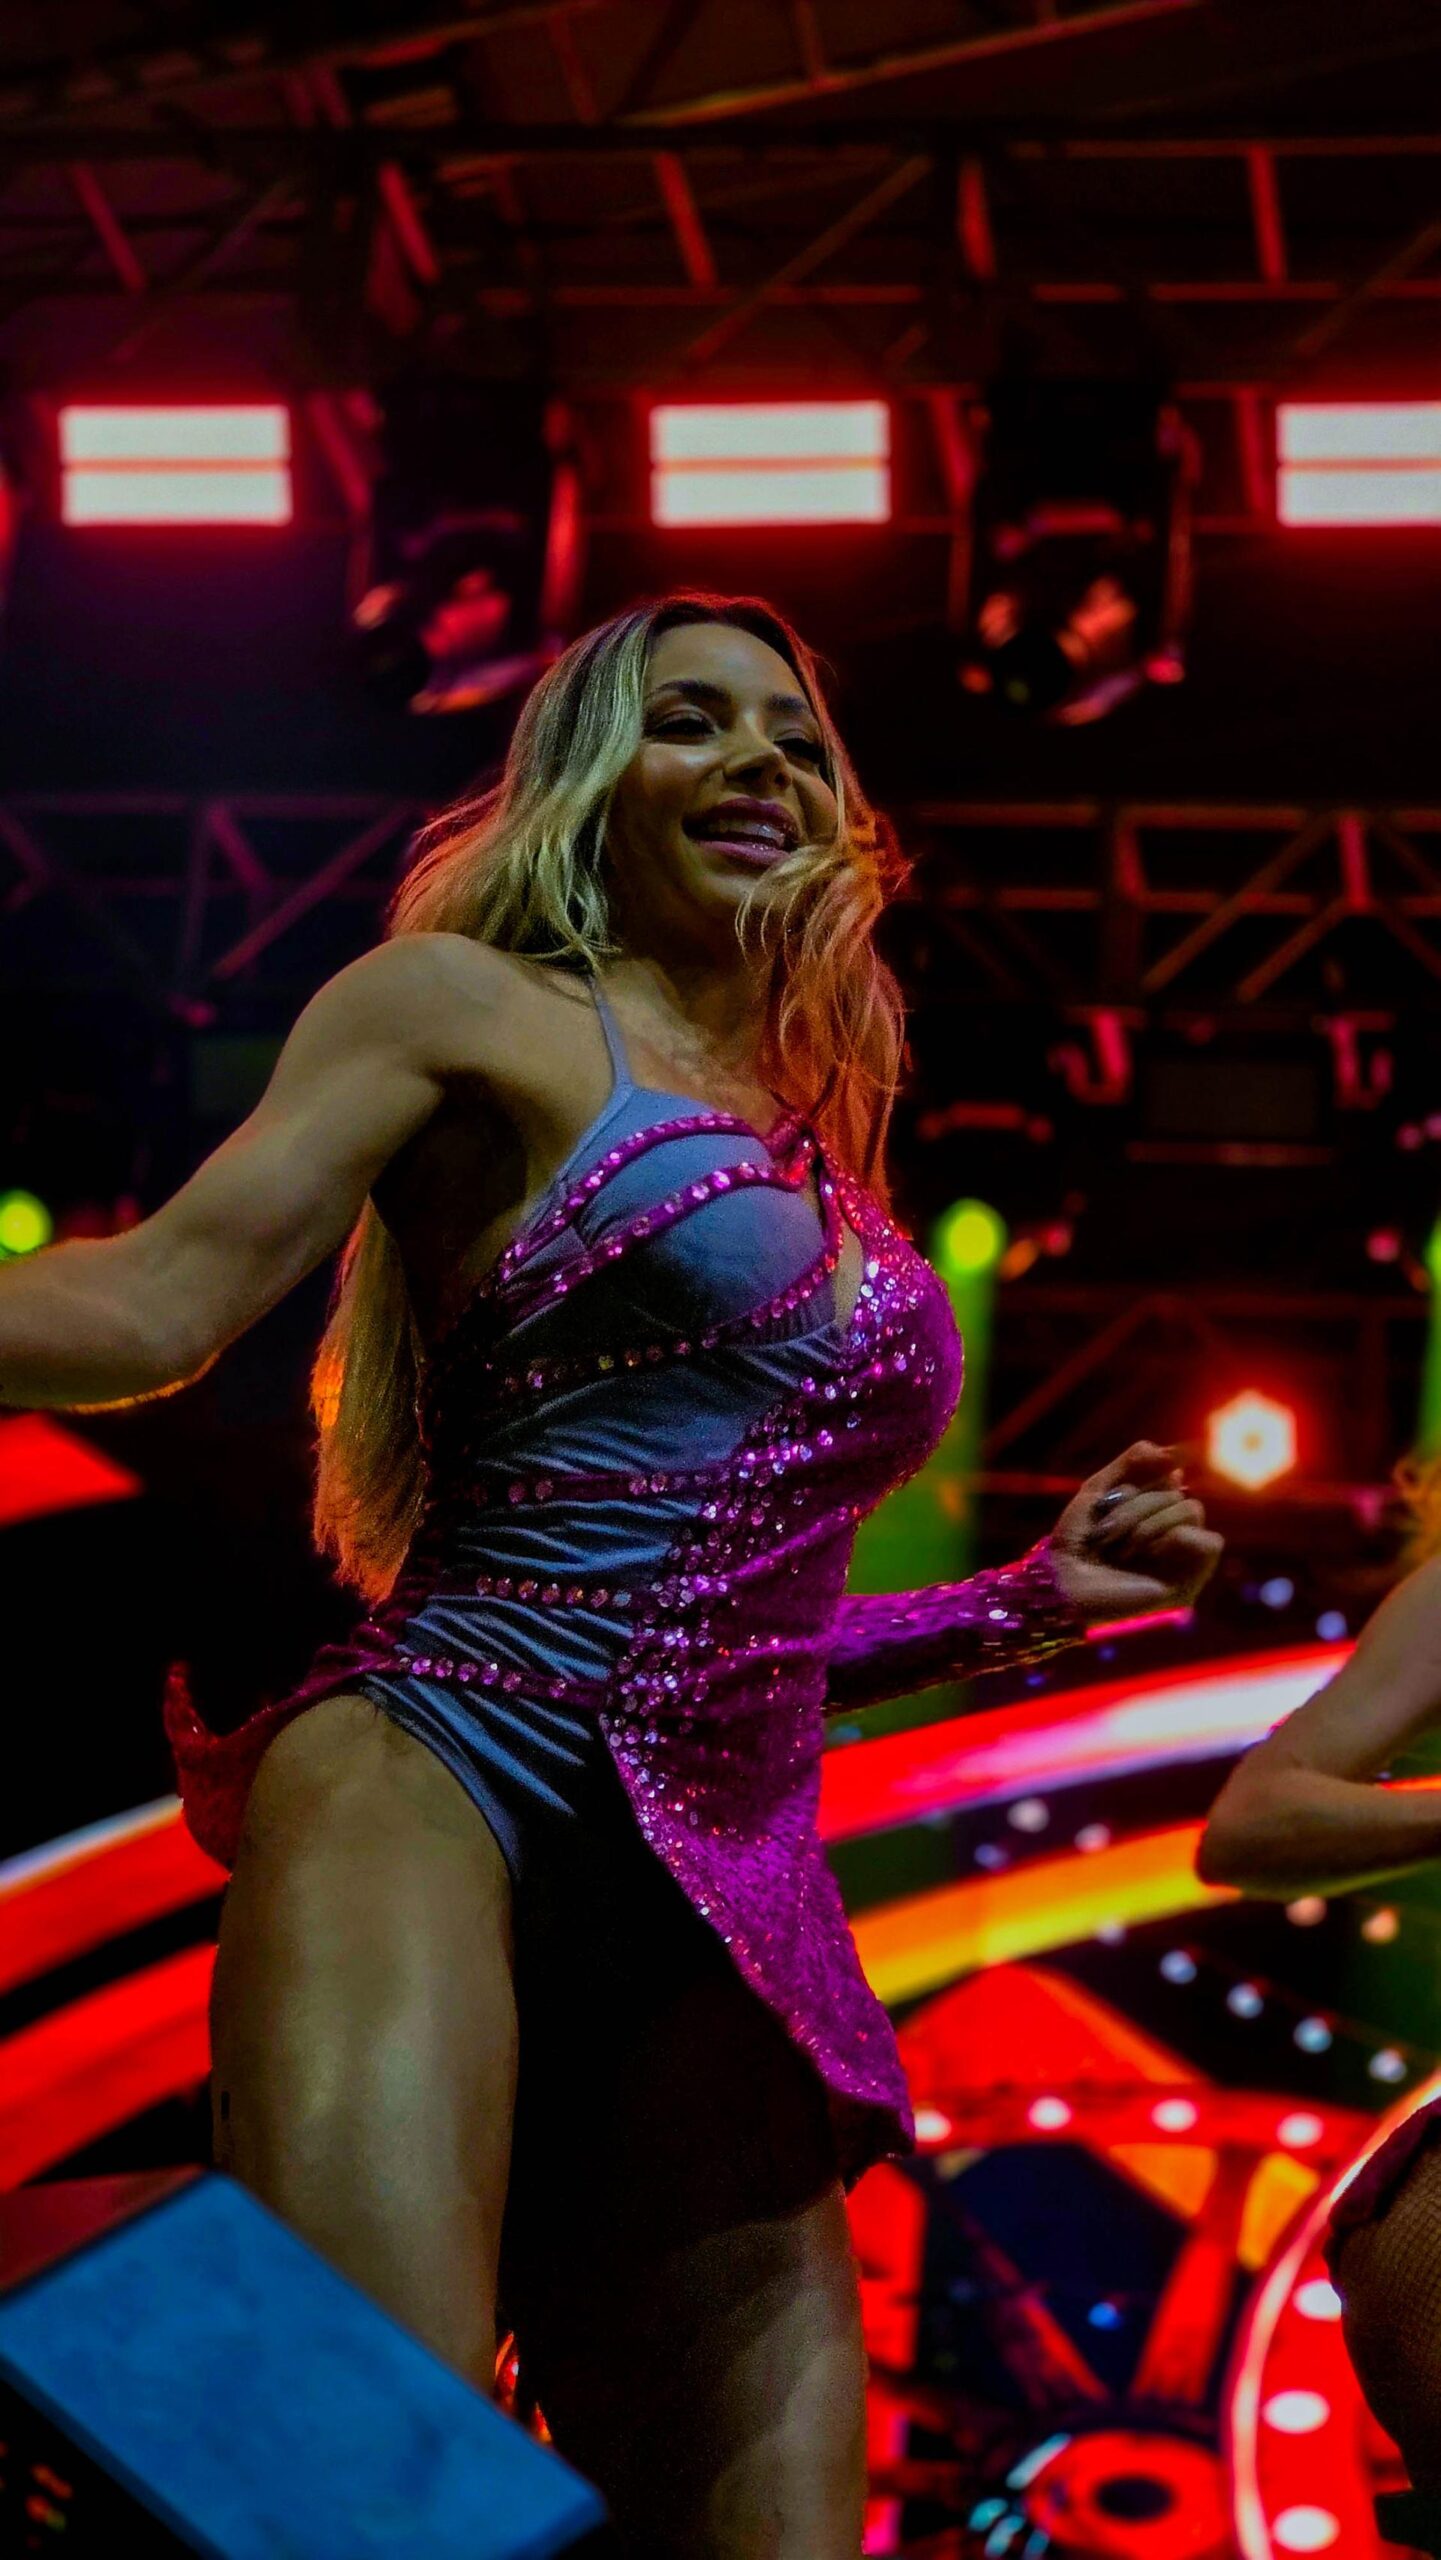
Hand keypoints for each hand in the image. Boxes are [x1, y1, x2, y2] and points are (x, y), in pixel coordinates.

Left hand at [1048, 1441, 1223, 1622]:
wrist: (1063, 1584)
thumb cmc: (1074, 1542)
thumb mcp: (1098, 1489)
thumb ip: (1133, 1462)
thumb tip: (1175, 1452)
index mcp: (1150, 1511)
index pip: (1171, 1472)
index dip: (1158, 1467)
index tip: (1138, 1474)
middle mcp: (1168, 1532)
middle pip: (1177, 1492)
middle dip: (1136, 1506)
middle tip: (1107, 1532)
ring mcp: (1180, 1558)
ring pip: (1192, 1510)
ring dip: (1150, 1523)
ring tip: (1124, 1549)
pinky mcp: (1189, 1583)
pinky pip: (1211, 1542)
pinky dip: (1180, 1538)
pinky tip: (1152, 1554)